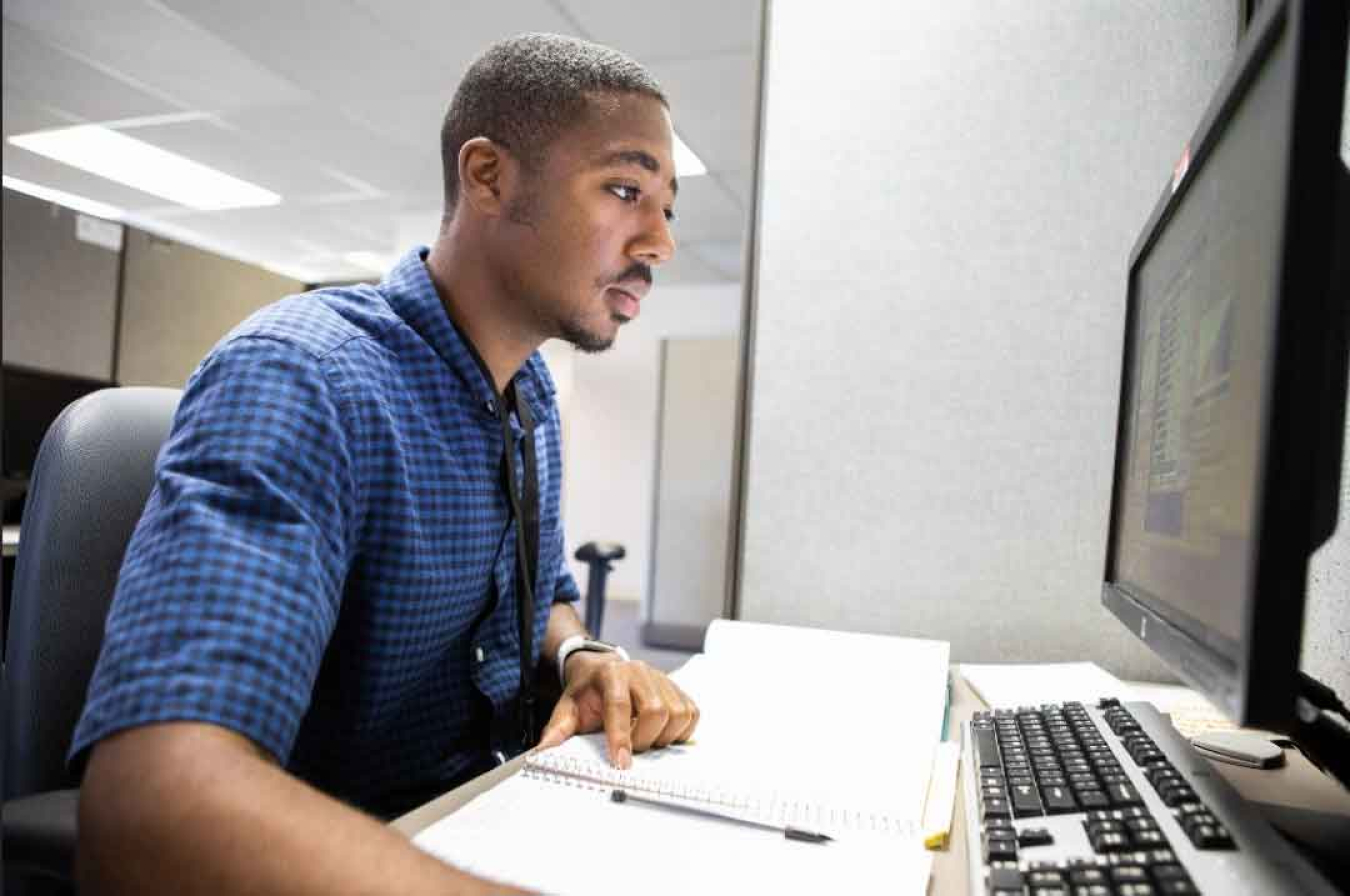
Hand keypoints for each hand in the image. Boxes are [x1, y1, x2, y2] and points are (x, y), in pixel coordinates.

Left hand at [536, 653, 698, 768]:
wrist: (602, 668)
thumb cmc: (586, 692)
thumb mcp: (567, 708)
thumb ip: (556, 731)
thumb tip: (540, 754)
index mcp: (611, 675)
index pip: (619, 706)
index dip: (621, 737)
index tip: (621, 764)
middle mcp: (640, 672)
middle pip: (655, 710)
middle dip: (644, 739)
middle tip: (631, 749)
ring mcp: (662, 678)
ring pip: (677, 713)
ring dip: (663, 737)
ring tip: (645, 740)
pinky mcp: (677, 688)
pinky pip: (692, 713)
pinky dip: (680, 731)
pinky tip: (662, 734)